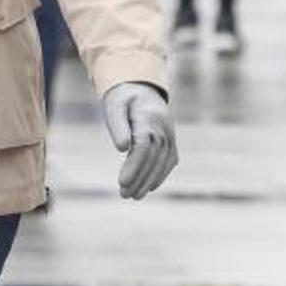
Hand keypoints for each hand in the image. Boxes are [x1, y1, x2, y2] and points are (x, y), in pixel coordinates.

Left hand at [103, 82, 177, 199]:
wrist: (142, 89)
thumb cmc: (123, 98)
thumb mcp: (114, 105)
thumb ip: (117, 125)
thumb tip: (121, 147)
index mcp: (148, 119)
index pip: (143, 147)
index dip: (134, 166)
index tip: (122, 182)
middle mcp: (163, 129)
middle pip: (152, 158)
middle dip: (139, 178)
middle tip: (124, 195)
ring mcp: (170, 136)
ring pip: (162, 163)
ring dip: (148, 181)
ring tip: (133, 196)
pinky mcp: (171, 141)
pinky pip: (169, 161)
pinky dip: (160, 175)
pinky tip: (150, 187)